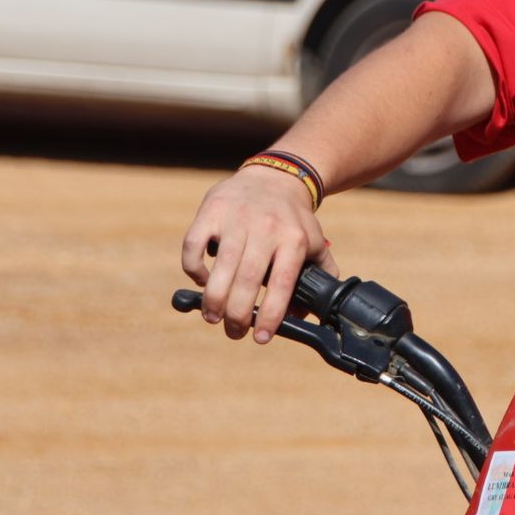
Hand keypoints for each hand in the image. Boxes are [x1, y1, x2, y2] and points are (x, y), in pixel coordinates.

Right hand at [180, 165, 336, 342]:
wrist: (274, 176)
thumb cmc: (292, 219)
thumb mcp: (313, 241)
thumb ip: (319, 274)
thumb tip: (309, 314)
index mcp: (293, 239)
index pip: (283, 284)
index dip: (270, 315)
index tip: (260, 338)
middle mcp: (266, 228)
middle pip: (248, 280)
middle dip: (237, 315)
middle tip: (233, 332)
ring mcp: (237, 217)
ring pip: (221, 267)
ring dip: (214, 300)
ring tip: (213, 317)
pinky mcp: (212, 210)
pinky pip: (194, 245)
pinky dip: (194, 269)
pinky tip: (202, 281)